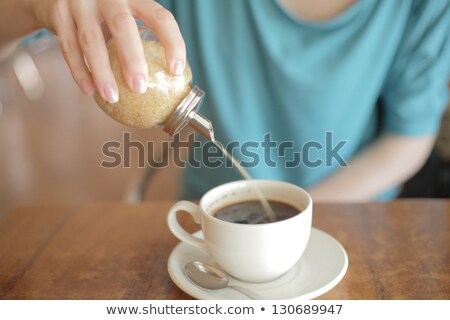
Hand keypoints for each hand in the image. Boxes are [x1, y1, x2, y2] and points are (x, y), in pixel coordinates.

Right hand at [28, 0, 185, 102]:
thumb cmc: (104, 13)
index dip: (172, 43)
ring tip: (112, 97)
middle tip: (140, 88)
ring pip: (90, 40)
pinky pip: (68, 48)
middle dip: (132, 59)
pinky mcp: (58, 13)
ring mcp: (80, 2)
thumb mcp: (126, 14)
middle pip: (122, 25)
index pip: (160, 17)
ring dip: (102, 73)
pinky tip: (90, 91)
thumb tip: (166, 79)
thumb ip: (140, 37)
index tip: (176, 71)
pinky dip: (79, 72)